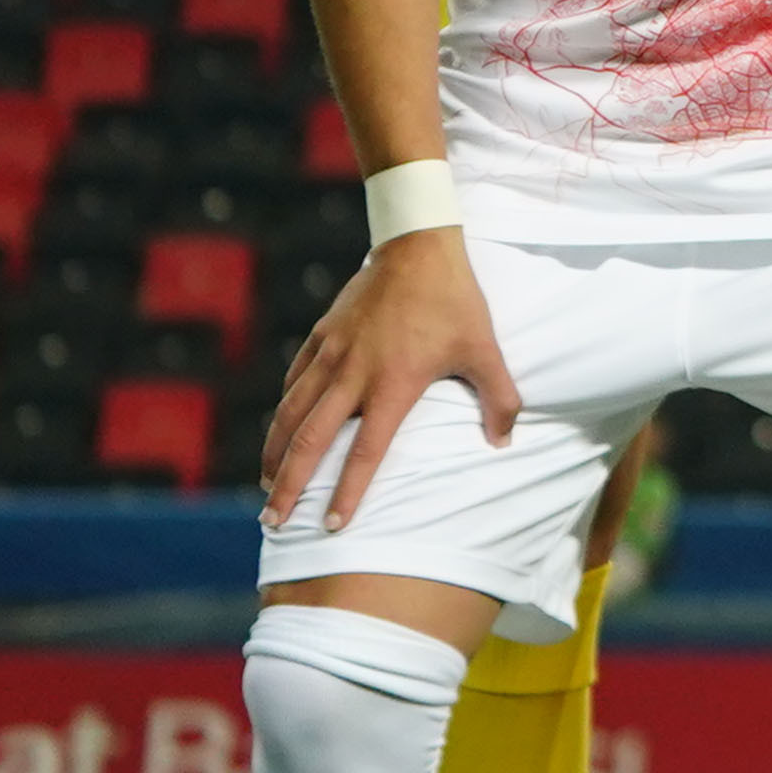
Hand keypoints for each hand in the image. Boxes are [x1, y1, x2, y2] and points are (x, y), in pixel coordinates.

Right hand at [266, 230, 521, 530]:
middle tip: (274, 520)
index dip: (348, 491)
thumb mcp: (485, 349)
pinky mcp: (322, 335)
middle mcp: (354, 374)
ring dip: (277, 453)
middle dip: (291, 485)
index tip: (333, 525)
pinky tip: (279, 432)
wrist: (418, 247)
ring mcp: (333, 354)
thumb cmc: (455, 301)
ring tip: (266, 487)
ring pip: (292, 412)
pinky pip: (296, 380)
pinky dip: (284, 410)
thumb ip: (499, 398)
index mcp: (393, 383)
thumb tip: (505, 442)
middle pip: (312, 440)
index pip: (366, 451)